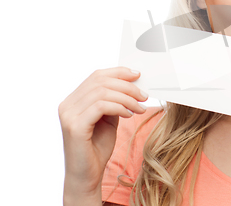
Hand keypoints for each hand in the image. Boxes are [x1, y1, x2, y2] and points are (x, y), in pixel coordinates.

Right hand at [58, 66, 147, 204]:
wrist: (87, 176)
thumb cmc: (97, 148)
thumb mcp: (109, 119)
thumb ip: (115, 101)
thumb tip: (132, 84)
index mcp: (74, 100)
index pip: (96, 76)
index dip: (118, 72)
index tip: (137, 75)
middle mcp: (68, 104)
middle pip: (100, 81)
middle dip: (127, 86)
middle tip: (143, 95)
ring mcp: (69, 114)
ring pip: (103, 92)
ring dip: (127, 98)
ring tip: (140, 107)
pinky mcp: (75, 126)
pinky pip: (101, 106)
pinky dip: (119, 107)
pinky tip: (129, 114)